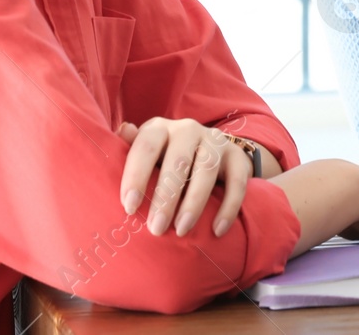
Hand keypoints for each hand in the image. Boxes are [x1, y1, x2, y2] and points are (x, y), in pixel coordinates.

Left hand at [118, 118, 251, 237]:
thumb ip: (131, 147)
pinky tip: (217, 230)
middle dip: (166, 197)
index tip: (129, 208)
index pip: (146, 147)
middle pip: (178, 160)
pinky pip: (237, 181)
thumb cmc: (164, 157)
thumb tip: (121, 131)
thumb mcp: (146, 152)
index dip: (137, 175)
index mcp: (160, 129)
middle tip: (156, 229)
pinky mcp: (237, 156)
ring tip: (182, 230)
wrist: (207, 150)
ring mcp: (215, 141)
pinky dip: (229, 207)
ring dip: (194, 203)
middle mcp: (188, 129)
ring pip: (207, 170)